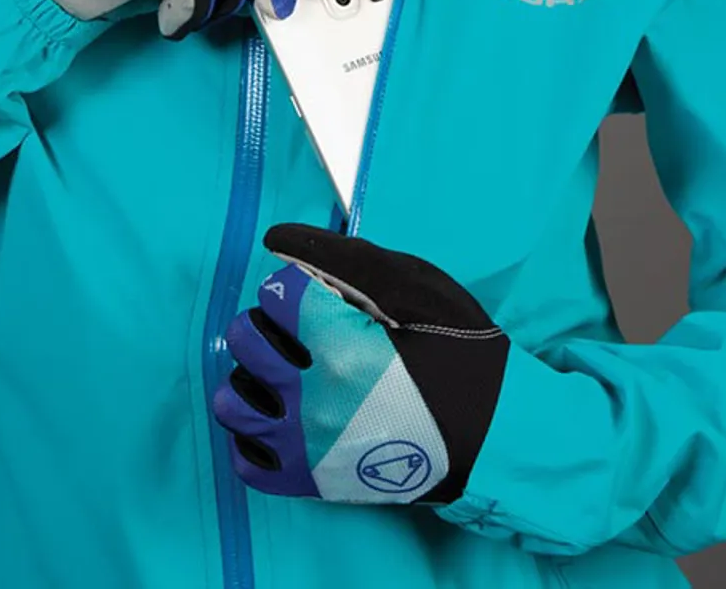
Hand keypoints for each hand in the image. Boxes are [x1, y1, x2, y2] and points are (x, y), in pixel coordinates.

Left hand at [213, 224, 509, 505]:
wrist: (493, 437)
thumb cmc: (462, 358)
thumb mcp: (419, 290)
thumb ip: (347, 261)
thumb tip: (279, 242)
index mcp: (341, 348)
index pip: (277, 293)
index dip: (300, 286)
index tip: (323, 299)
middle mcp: (313, 400)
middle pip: (245, 338)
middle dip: (270, 322)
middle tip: (304, 331)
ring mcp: (306, 447)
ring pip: (232, 399)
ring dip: (252, 376)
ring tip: (286, 373)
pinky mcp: (308, 482)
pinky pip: (245, 458)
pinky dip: (253, 433)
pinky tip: (282, 416)